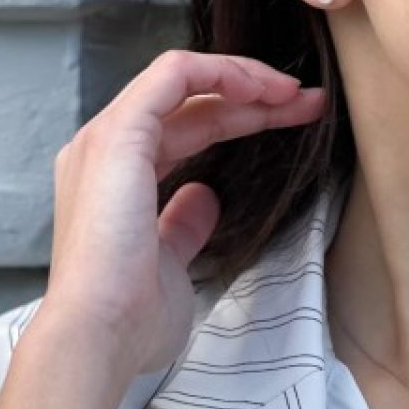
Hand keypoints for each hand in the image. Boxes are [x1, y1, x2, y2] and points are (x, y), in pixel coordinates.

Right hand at [40, 48, 326, 377]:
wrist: (100, 337)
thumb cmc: (132, 319)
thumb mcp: (171, 266)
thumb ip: (183, 227)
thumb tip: (205, 198)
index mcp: (113, 180)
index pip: (185, 130)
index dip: (242, 120)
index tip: (294, 123)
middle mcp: (104, 152)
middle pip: (190, 104)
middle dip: (254, 97)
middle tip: (308, 102)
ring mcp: (107, 140)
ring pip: (183, 79)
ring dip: (243, 78)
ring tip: (295, 94)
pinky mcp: (119, 136)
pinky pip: (172, 76)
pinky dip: (220, 72)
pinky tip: (260, 87)